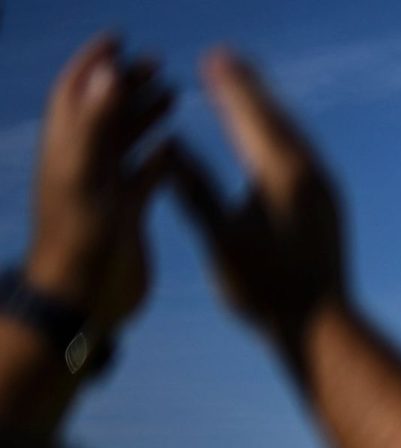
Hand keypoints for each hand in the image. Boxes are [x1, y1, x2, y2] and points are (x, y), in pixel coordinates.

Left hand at [24, 35, 174, 327]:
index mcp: (69, 150)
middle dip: (127, 83)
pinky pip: (143, 175)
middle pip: (105, 110)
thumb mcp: (86, 178)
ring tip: (172, 94)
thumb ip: (97, 125)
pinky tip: (176, 146)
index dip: (94, 64)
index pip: (77, 92)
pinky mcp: (127, 212)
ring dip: (145, 114)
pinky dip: (159, 156)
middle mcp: (85, 164)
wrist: (85, 299)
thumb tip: (110, 73)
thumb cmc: (80, 242)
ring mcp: (106, 188)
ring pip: (125, 139)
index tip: (120, 40)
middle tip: (157, 65)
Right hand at [166, 49, 345, 348]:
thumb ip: (195, 189)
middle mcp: (310, 174)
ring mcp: (325, 190)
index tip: (211, 60)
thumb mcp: (220, 238)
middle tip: (226, 60)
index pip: (251, 116)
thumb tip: (170, 146)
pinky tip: (275, 141)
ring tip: (246, 90)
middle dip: (250, 88)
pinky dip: (283, 136)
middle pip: (277, 117)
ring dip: (268, 109)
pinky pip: (304, 155)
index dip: (229, 86)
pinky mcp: (329, 207)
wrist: (321, 326)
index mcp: (282, 175)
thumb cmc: (265, 289)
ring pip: (295, 135)